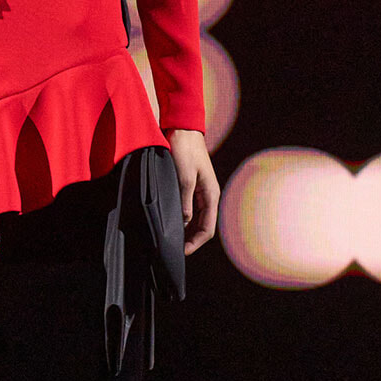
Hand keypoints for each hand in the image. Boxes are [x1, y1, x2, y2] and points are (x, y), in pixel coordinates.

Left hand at [164, 128, 219, 255]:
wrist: (183, 129)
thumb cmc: (185, 151)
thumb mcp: (184, 177)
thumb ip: (185, 201)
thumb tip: (183, 222)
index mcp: (211, 196)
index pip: (206, 229)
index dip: (194, 243)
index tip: (180, 252)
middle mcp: (207, 197)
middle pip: (201, 227)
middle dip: (189, 240)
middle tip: (171, 249)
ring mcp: (199, 193)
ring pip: (194, 220)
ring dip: (184, 231)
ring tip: (168, 239)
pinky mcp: (190, 188)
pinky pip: (187, 210)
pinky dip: (180, 219)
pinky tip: (168, 223)